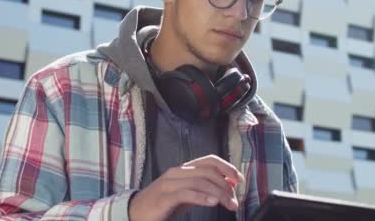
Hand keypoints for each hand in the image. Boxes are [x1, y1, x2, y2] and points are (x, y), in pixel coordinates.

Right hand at [128, 154, 244, 220]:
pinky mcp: (164, 197)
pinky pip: (185, 193)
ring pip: (200, 181)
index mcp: (183, 169)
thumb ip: (203, 189)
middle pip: (208, 172)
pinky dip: (202, 197)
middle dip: (226, 186)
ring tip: (228, 204)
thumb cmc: (161, 205)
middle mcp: (177, 172)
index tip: (239, 180)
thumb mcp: (185, 194)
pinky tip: (212, 203)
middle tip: (234, 202)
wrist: (134, 213)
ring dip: (219, 194)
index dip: (227, 168)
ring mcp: (169, 184)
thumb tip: (226, 187)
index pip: (209, 160)